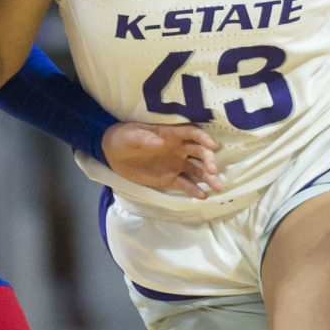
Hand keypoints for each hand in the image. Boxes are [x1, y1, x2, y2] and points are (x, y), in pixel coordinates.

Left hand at [102, 121, 222, 199]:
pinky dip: (194, 190)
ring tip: (217, 187)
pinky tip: (203, 196)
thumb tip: (161, 142)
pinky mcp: (170, 179)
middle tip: (212, 170)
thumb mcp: (131, 135)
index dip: (203, 138)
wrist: (113, 153)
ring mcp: (176, 165)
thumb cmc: (123, 137)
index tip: (211, 145)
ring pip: (197, 170)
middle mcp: (178, 149)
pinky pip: (185, 185)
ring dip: (208, 177)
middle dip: (208, 160)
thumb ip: (144, 138)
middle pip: (199, 153)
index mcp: (171, 135)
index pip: (192, 134)